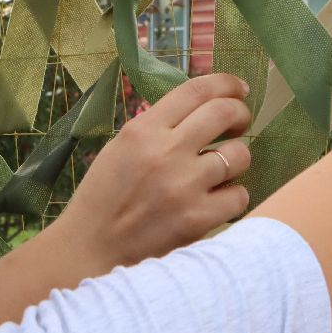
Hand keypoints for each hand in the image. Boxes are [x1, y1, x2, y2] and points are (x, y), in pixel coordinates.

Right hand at [47, 73, 252, 273]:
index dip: (226, 84)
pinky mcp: (199, 218)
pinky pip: (239, 195)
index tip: (238, 89)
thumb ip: (154, 129)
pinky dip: (231, 197)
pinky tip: (213, 202)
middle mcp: (165, 152)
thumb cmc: (103, 198)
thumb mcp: (118, 149)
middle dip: (240, 114)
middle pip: (225, 113)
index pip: (196, 90)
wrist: (90, 248)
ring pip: (239, 155)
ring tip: (220, 171)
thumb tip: (197, 112)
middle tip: (238, 124)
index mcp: (142, 130)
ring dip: (235, 159)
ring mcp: (185, 186)